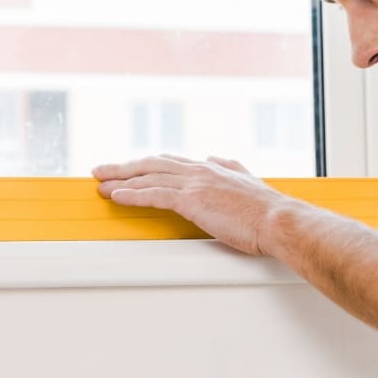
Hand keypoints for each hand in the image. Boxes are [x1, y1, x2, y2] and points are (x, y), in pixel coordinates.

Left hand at [92, 154, 289, 255]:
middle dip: (123, 167)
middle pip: (151, 164)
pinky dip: (133, 195)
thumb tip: (215, 157)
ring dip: (120, 181)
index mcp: (210, 167)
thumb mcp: (247, 179)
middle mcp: (199, 170)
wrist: (276, 219)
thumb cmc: (265, 209)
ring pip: (148, 178)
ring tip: (100, 185)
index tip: (130, 166)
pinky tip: (117, 197)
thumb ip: (229, 167)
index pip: (169, 161)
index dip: (147, 164)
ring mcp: (194, 184)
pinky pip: (154, 195)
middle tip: (101, 170)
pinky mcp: (192, 200)